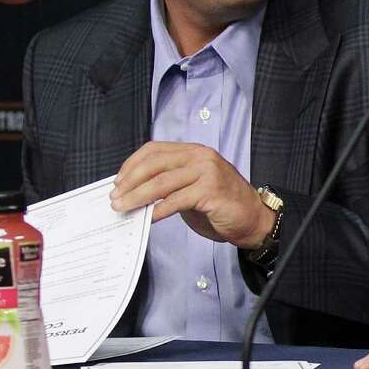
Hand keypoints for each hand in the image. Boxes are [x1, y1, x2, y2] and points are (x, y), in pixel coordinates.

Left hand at [110, 141, 273, 247]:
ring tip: (123, 207)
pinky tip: (148, 218)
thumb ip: (170, 184)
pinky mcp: (211, 191)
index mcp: (193, 151)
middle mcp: (200, 156)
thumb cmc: (220, 205)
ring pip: (162, 182)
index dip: (132, 165)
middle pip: (154, 164)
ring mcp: (207, 172)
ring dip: (137, 196)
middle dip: (130, 182)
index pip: (154, 150)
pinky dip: (158, 210)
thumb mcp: (192, 187)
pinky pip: (176, 200)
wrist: (253, 218)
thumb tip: (135, 192)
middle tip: (115, 198)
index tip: (117, 182)